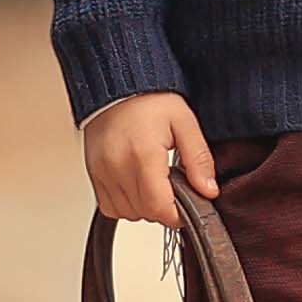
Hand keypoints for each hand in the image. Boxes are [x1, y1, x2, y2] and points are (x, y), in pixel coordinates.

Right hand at [81, 91, 215, 231]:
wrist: (118, 86)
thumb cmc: (150, 101)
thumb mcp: (185, 124)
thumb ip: (198, 159)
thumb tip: (208, 190)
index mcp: (142, 155)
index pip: (158, 207)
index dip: (178, 215)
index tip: (189, 206)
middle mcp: (117, 166)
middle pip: (144, 213)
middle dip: (164, 208)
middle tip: (175, 187)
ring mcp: (102, 172)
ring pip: (127, 213)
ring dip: (145, 207)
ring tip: (156, 182)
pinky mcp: (93, 174)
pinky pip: (109, 207)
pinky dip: (126, 204)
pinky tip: (138, 185)